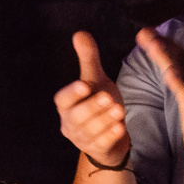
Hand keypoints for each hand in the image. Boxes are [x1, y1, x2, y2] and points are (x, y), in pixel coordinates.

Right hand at [53, 32, 131, 168]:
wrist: (109, 135)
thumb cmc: (99, 104)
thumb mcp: (95, 80)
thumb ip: (88, 59)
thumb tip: (80, 33)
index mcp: (66, 105)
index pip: (62, 100)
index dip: (72, 93)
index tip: (85, 85)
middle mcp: (69, 123)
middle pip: (77, 117)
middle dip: (93, 107)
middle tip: (109, 98)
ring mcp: (82, 139)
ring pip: (90, 131)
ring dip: (104, 121)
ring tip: (119, 110)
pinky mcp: (96, 150)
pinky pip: (101, 144)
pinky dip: (110, 136)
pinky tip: (120, 128)